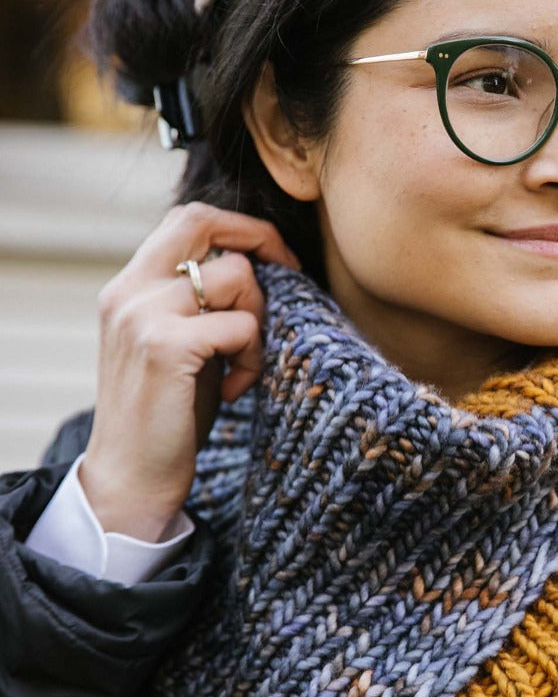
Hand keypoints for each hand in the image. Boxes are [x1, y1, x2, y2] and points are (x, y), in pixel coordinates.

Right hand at [79, 202, 300, 540]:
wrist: (131, 477)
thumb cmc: (167, 413)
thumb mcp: (180, 343)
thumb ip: (202, 302)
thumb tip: (262, 266)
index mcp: (129, 286)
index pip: (188, 218)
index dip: (241, 228)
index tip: (278, 261)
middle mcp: (128, 291)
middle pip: (204, 222)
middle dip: (260, 243)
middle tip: (290, 279)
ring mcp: (143, 315)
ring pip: (236, 276)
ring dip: (260, 319)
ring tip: (245, 364)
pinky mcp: (166, 346)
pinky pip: (242, 325)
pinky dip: (254, 357)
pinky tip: (237, 388)